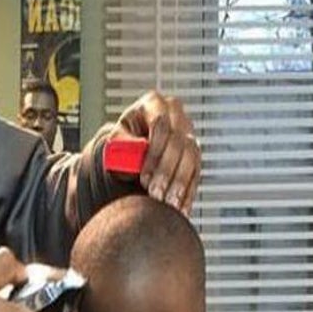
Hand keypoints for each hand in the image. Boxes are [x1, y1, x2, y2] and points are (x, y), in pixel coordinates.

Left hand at [114, 91, 199, 212]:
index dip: (154, 154)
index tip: (144, 177)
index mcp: (155, 104)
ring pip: (192, 158)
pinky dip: (188, 192)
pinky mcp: (195, 153)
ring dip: (180, 183)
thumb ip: (123, 144)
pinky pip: (197, 172)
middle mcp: (176, 115)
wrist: (131, 147)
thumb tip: (138, 152)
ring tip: (167, 204)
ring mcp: (189, 133)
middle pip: (179, 142)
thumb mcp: (115, 139)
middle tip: (156, 194)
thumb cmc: (122, 141)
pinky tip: (180, 207)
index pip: (160, 125)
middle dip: (167, 172)